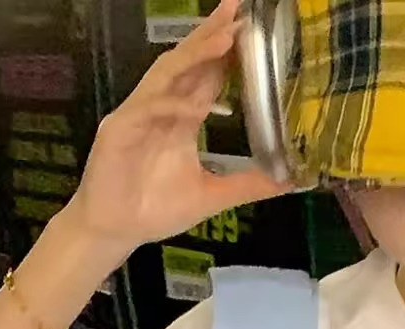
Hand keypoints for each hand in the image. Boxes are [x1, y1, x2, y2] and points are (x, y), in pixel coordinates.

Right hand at [65, 0, 288, 260]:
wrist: (116, 230)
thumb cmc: (156, 209)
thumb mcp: (211, 196)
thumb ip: (247, 185)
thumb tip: (288, 181)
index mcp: (182, 117)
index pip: (207, 75)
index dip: (226, 50)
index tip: (250, 26)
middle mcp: (161, 107)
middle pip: (188, 61)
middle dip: (212, 34)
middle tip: (238, 9)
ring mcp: (139, 114)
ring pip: (167, 74)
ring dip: (194, 55)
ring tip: (223, 38)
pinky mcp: (118, 130)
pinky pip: (147, 109)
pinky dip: (171, 106)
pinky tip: (194, 107)